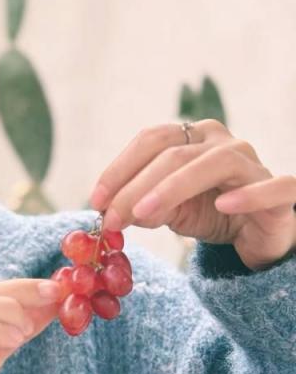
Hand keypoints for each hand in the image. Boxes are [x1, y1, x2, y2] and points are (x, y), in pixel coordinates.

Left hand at [88, 119, 295, 271]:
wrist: (256, 234)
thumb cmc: (210, 213)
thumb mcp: (169, 212)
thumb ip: (143, 208)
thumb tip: (115, 212)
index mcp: (192, 138)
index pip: (151, 140)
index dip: (120, 168)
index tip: (96, 200)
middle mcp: (222, 142)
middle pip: (174, 154)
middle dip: (136, 187)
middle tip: (112, 219)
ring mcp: (253, 163)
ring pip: (213, 164)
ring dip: (173, 188)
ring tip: (144, 214)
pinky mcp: (283, 190)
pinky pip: (271, 187)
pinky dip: (248, 195)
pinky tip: (222, 204)